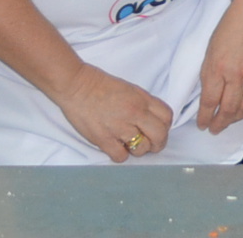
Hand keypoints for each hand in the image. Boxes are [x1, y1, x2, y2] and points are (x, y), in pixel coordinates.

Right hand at [57, 63, 173, 161]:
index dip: (165, 126)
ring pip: (142, 149)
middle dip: (158, 143)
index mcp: (141, 99)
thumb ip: (143, 103)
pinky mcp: (104, 139)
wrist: (76, 85)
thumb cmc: (100, 85)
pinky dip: (120, 155)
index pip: (167, 117)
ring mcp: (119, 127)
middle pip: (160, 135)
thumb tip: (151, 120)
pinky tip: (115, 147)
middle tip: (151, 144)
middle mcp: (134, 113)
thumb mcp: (129, 88)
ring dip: (138, 150)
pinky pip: (121, 157)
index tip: (159, 130)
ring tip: (129, 144)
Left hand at [196, 0, 242, 133]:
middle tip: (213, 129)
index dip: (204, 117)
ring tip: (227, 122)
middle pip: (227, 110)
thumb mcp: (210, 51)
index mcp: (218, 68)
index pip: (209, 101)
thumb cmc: (228, 28)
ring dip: (234, 120)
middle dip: (218, 124)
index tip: (201, 125)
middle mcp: (236, 76)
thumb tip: (208, 96)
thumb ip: (209, 75)